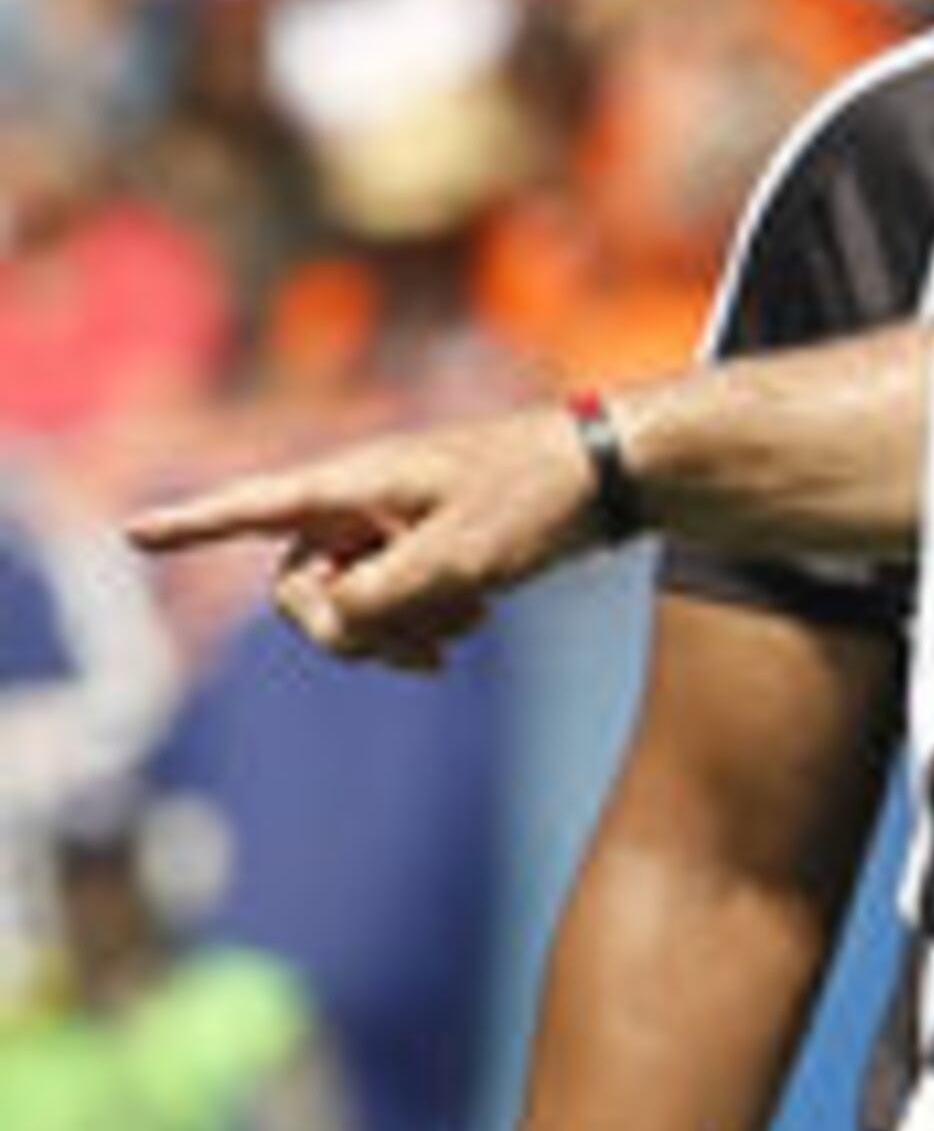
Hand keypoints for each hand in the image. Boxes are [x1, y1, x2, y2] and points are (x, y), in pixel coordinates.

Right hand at [130, 405, 601, 669]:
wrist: (607, 476)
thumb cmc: (533, 499)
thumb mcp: (459, 559)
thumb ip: (381, 598)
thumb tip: (328, 624)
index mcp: (353, 484)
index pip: (252, 507)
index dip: (191, 526)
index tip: (129, 534)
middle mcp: (358, 503)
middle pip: (301, 589)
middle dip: (348, 631)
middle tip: (423, 654)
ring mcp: (389, 527)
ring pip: (349, 605)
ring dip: (393, 630)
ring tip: (465, 626)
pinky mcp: (423, 549)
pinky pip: (389, 604)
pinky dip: (419, 623)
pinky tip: (472, 623)